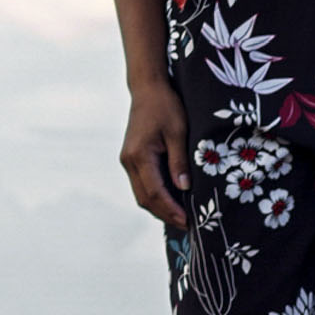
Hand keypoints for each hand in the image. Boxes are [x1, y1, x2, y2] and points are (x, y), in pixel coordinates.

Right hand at [120, 79, 190, 225]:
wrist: (148, 89)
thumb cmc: (166, 106)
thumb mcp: (179, 132)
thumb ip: (179, 161)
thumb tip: (184, 188)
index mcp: (139, 155)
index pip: (154, 192)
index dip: (170, 210)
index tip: (187, 221)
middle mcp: (129, 161)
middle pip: (145, 198)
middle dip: (165, 214)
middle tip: (186, 225)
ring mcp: (128, 161)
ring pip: (141, 194)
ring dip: (159, 208)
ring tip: (181, 216)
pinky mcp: (131, 159)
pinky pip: (142, 184)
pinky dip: (156, 196)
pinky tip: (172, 200)